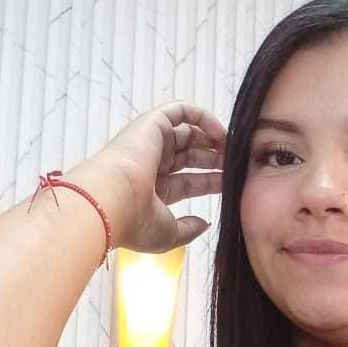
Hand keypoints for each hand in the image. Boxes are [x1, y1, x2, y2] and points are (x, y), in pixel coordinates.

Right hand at [90, 101, 226, 253]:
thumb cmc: (135, 222)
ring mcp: (150, 144)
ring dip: (212, 139)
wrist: (111, 202)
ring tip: (232, 149)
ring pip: (187, 134)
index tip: (232, 184)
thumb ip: (188, 229)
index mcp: (151, 191)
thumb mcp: (168, 235)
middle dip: (214, 160)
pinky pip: (179, 111)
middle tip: (235, 165)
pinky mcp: (151, 124)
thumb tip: (204, 223)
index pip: (187, 182)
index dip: (210, 182)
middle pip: (189, 157)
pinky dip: (201, 116)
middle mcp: (150, 165)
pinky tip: (220, 133)